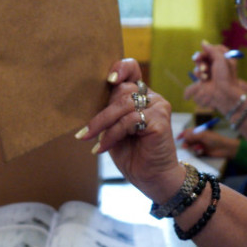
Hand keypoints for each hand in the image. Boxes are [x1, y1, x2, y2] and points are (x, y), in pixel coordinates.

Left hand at [75, 59, 182, 202]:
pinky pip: (129, 121)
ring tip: (90, 138)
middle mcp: (151, 98)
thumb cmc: (132, 153)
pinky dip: (112, 134)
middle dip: (101, 113)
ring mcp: (158, 107)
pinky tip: (103, 147)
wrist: (152, 178)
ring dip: (102, 124)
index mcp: (140, 95)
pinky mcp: (160, 121)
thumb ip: (108, 111)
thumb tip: (87, 99)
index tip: (109, 79)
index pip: (131, 69)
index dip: (120, 68)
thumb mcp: (114, 128)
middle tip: (86, 132)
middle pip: (121, 90)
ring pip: (122, 105)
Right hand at [179, 129, 240, 158]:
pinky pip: (195, 152)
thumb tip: (184, 136)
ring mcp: (200, 145)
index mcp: (199, 132)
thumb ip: (193, 135)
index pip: (188, 132)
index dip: (182, 134)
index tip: (178, 139)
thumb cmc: (215, 140)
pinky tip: (201, 151)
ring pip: (191, 146)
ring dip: (192, 147)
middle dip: (186, 142)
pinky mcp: (202, 151)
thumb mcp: (203, 135)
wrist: (225, 149)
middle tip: (186, 146)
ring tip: (197, 148)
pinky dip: (197, 151)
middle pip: (188, 140)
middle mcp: (198, 138)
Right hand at [183, 41, 242, 113]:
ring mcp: (210, 72)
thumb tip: (203, 42)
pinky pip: (197, 73)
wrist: (224, 94)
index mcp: (224, 58)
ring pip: (199, 64)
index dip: (206, 50)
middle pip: (203, 56)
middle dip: (200, 59)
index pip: (212, 49)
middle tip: (199, 62)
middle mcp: (216, 64)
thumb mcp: (222, 59)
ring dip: (200, 69)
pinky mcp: (204, 79)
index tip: (203, 52)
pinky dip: (199, 75)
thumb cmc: (226, 76)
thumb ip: (212, 49)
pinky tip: (204, 80)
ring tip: (205, 75)